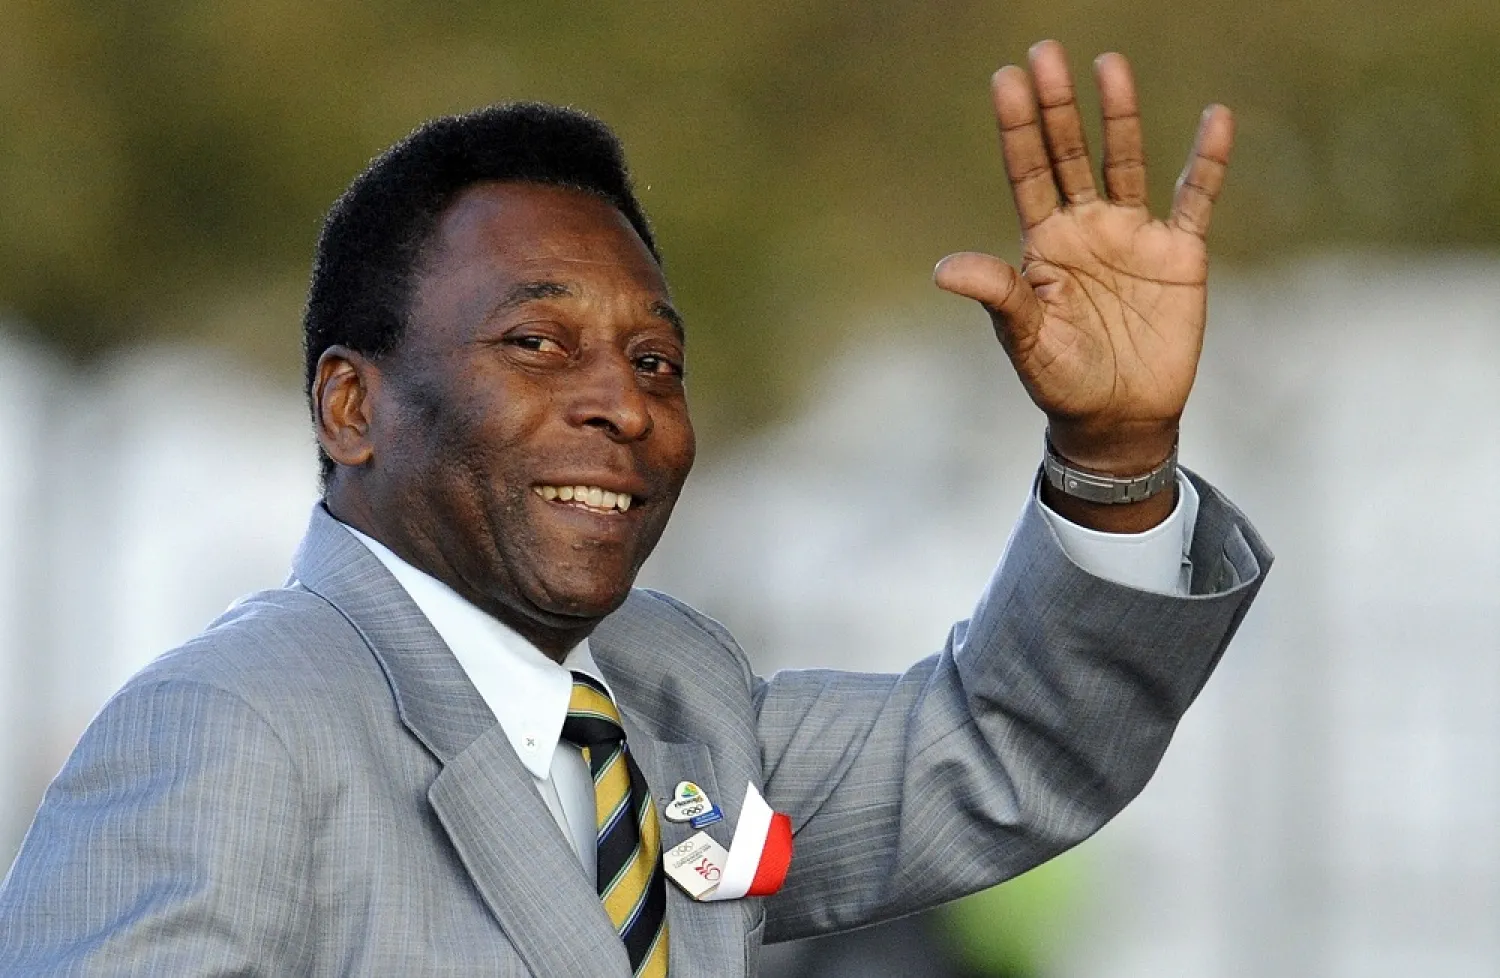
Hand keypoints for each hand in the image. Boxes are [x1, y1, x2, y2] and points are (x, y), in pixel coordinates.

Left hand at [935, 40, 1233, 477]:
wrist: (1118, 418)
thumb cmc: (1062, 380)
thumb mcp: (1026, 339)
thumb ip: (997, 295)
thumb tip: (944, 269)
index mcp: (1043, 245)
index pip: (1027, 173)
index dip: (1018, 127)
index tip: (1007, 79)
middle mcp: (1085, 228)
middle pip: (1069, 154)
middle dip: (1057, 106)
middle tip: (1045, 52)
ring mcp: (1132, 236)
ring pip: (1125, 162)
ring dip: (1118, 117)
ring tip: (1108, 65)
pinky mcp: (1179, 253)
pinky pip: (1195, 197)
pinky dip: (1207, 160)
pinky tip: (1215, 119)